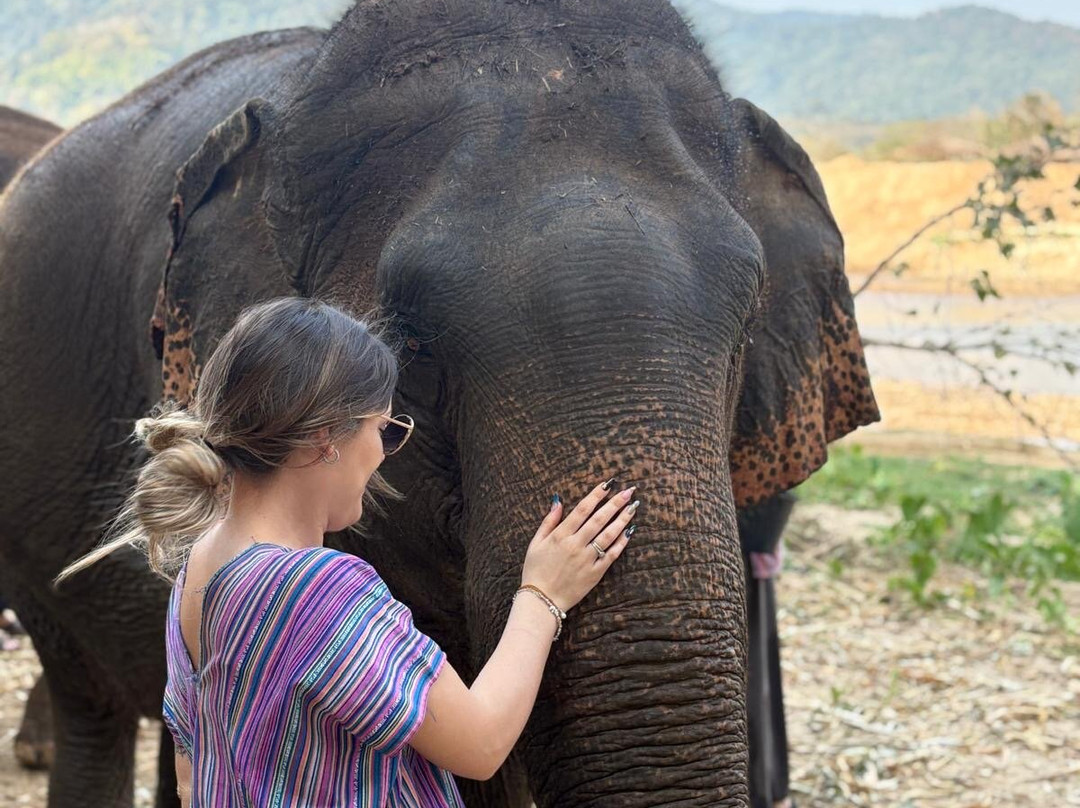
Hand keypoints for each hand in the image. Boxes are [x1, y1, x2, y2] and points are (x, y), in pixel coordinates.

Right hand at [520, 479, 638, 611]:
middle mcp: (575, 545)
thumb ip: (548, 521)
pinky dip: (621, 543)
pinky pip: (611, 555)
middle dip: (615, 503)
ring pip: (608, 535)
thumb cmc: (536, 570)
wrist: (542, 600)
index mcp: (560, 535)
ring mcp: (587, 559)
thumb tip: (558, 500)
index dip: (596, 495)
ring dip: (622, 519)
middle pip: (599, 519)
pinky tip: (630, 532)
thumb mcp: (536, 543)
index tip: (607, 484)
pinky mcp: (595, 573)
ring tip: (633, 507)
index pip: (582, 509)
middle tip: (628, 491)